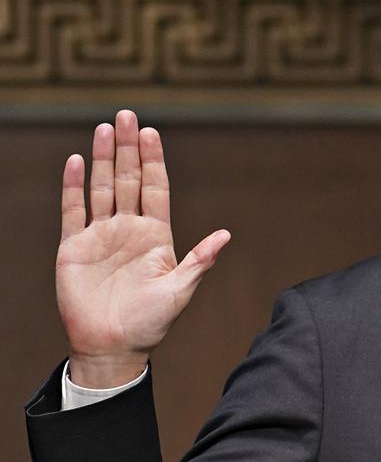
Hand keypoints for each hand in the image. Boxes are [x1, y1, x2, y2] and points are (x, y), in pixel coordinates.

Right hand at [56, 110, 230, 387]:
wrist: (113, 346)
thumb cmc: (150, 322)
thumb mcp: (179, 290)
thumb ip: (199, 261)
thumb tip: (227, 235)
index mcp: (157, 235)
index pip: (156, 188)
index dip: (154, 160)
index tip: (151, 133)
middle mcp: (129, 228)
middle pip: (128, 179)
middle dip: (127, 147)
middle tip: (126, 115)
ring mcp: (102, 235)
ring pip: (101, 187)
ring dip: (101, 158)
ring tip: (103, 128)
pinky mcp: (74, 247)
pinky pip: (73, 210)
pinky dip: (73, 186)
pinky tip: (75, 161)